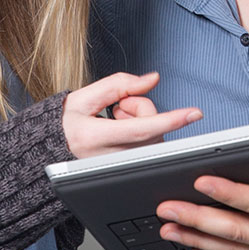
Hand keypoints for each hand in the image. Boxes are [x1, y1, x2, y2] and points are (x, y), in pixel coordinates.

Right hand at [63, 72, 200, 158]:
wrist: (54, 152)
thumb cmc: (66, 125)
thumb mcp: (84, 97)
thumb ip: (120, 85)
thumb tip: (152, 79)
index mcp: (97, 137)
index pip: (142, 128)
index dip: (170, 120)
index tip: (194, 114)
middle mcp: (112, 157)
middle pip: (151, 125)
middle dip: (141, 107)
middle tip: (117, 107)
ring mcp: (124, 167)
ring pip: (154, 135)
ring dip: (141, 120)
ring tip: (115, 121)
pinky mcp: (131, 170)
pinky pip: (151, 146)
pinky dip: (143, 134)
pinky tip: (122, 133)